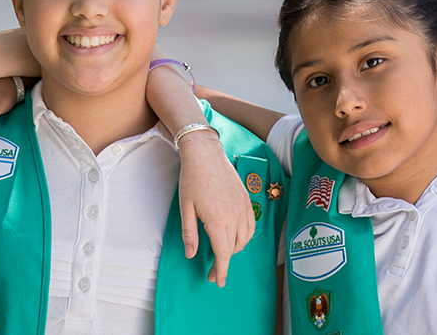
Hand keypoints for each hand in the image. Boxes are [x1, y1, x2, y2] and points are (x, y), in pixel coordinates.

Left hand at [174, 134, 254, 286]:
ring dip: (234, 250)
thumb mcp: (185, 208)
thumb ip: (190, 234)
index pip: (223, 254)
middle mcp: (234, 217)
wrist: (206, 155)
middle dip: (223, 263)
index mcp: (218, 221)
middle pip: (233, 249)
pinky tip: (235, 238)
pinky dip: (245, 237)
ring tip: (221, 253)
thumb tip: (192, 255)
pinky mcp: (247, 201)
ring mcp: (243, 208)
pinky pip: (251, 227)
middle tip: (212, 270)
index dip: (221, 270)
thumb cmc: (192, 180)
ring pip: (244, 240)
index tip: (217, 281)